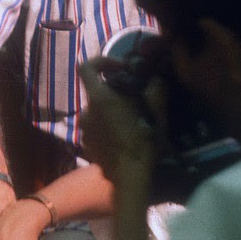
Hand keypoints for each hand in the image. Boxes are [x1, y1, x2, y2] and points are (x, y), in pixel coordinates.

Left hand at [79, 56, 164, 180]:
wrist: (130, 177)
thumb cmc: (143, 142)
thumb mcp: (156, 114)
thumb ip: (155, 92)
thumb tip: (155, 80)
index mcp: (100, 99)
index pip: (86, 68)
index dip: (101, 61)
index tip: (120, 68)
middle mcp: (87, 112)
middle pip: (96, 92)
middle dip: (113, 92)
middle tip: (134, 100)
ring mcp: (84, 131)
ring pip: (97, 112)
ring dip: (111, 112)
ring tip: (131, 122)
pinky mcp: (87, 146)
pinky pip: (97, 130)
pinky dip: (107, 129)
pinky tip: (123, 138)